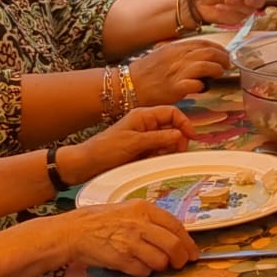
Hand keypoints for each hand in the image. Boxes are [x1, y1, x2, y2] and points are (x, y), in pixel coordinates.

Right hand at [45, 200, 197, 276]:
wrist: (75, 231)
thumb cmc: (102, 221)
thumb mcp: (129, 210)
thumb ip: (151, 221)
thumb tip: (175, 238)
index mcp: (144, 209)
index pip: (176, 226)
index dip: (188, 242)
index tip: (193, 252)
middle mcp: (140, 224)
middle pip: (173, 246)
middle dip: (181, 259)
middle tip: (180, 264)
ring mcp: (130, 242)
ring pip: (160, 261)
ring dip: (161, 266)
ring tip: (153, 263)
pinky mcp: (121, 259)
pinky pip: (143, 271)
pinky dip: (144, 272)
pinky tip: (136, 266)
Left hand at [62, 106, 195, 182]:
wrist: (85, 164)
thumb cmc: (105, 150)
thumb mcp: (134, 143)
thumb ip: (159, 138)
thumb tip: (181, 135)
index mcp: (143, 115)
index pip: (172, 112)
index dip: (184, 123)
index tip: (192, 138)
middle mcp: (145, 124)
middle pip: (172, 126)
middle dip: (178, 138)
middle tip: (179, 152)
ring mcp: (143, 138)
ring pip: (167, 140)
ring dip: (169, 149)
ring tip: (163, 159)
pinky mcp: (141, 150)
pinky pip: (158, 151)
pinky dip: (160, 157)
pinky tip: (154, 163)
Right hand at [127, 39, 230, 106]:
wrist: (128, 85)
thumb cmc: (146, 72)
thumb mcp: (163, 55)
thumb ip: (180, 53)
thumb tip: (199, 55)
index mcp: (175, 47)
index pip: (204, 42)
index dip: (218, 48)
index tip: (225, 53)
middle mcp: (178, 57)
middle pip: (209, 52)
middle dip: (222, 58)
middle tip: (227, 64)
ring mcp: (177, 72)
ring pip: (206, 66)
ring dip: (217, 69)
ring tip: (219, 73)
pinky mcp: (175, 88)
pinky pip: (196, 84)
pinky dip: (203, 85)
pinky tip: (203, 87)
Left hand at [190, 0, 267, 26]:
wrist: (195, 2)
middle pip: (260, 0)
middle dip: (253, 0)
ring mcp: (242, 8)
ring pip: (250, 9)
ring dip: (239, 4)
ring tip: (226, 0)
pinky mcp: (237, 18)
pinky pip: (239, 16)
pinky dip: (230, 10)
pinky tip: (219, 6)